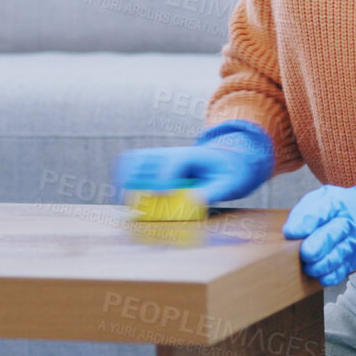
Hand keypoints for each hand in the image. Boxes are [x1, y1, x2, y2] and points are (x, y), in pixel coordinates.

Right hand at [113, 120, 274, 203]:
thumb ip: (213, 192)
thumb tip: (193, 200)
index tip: (158, 197)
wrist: (230, 158)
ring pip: (133, 158)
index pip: (171, 165)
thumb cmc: (231, 173)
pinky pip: (133, 161)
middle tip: (135, 202)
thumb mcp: (230, 184)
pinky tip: (124, 190)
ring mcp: (162, 155)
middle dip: (137, 180)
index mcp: (191, 157)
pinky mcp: (156, 161)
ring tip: (124, 198)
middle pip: (144, 159)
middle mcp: (172, 153)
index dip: (162, 181)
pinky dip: (124, 173)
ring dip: (126, 177)